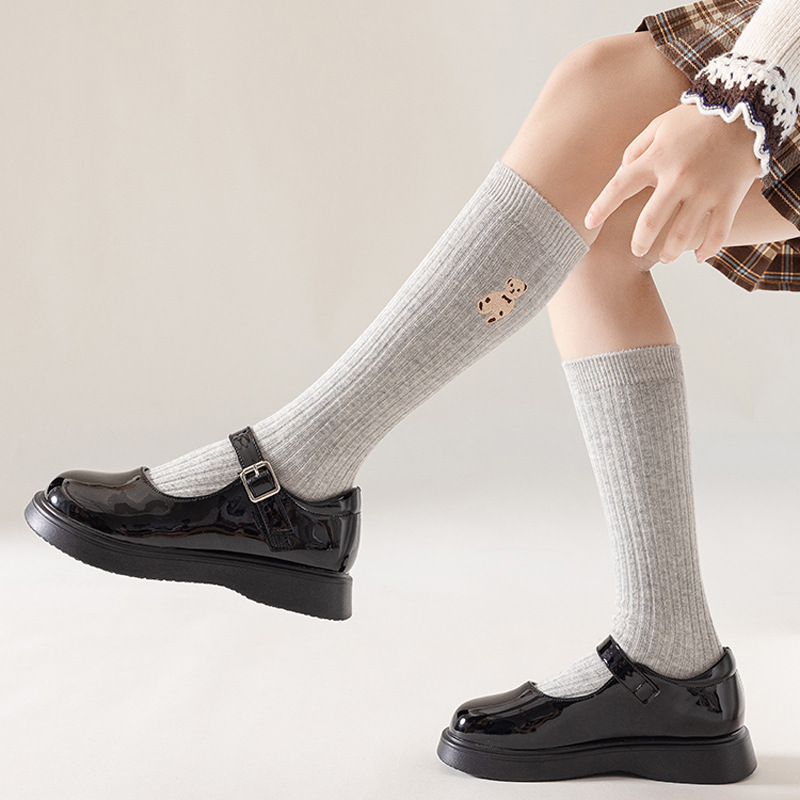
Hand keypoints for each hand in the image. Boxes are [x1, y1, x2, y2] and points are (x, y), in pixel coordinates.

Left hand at [584, 102, 763, 262]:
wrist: (747, 108)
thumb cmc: (698, 118)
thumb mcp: (660, 126)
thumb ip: (636, 149)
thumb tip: (620, 173)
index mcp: (656, 159)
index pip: (619, 187)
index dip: (601, 207)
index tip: (588, 223)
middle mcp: (678, 178)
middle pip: (649, 223)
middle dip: (639, 243)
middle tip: (637, 251)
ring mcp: (704, 190)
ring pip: (681, 235)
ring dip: (670, 252)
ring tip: (665, 258)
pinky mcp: (729, 197)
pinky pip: (717, 233)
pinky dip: (707, 249)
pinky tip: (699, 256)